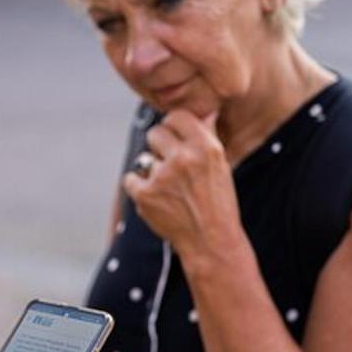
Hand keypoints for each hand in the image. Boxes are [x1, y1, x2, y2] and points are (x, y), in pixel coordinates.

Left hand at [121, 110, 242, 260]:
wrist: (211, 240)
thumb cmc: (218, 202)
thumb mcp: (220, 165)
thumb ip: (208, 136)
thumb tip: (206, 110)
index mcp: (206, 146)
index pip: (177, 117)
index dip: (174, 127)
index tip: (175, 137)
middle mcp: (183, 158)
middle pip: (156, 133)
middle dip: (159, 146)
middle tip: (170, 164)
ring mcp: (162, 176)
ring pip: (144, 158)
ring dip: (152, 170)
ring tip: (170, 188)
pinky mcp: (144, 195)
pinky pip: (130, 179)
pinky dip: (138, 188)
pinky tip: (156, 199)